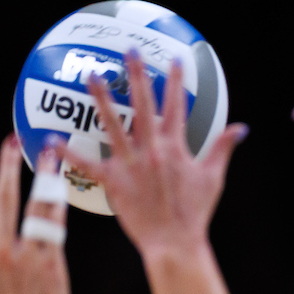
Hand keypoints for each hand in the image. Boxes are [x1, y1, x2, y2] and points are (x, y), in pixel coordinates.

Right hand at [0, 138, 69, 293]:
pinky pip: (55, 227)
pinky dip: (56, 204)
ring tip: (47, 151)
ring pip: (35, 206)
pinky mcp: (53, 265)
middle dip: (7, 166)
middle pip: (2, 198)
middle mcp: (2, 252)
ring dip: (42, 176)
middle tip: (10, 142)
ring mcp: (29, 256)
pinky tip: (60, 187)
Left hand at [60, 54, 248, 256]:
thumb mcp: (213, 178)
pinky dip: (70, 153)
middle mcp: (151, 150)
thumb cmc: (194, 213)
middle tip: (130, 51)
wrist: (174, 242)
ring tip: (92, 77)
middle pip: (143, 105)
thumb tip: (242, 128)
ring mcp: (130, 165)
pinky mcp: (114, 182)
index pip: (176, 107)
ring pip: (113, 125)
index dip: (176, 82)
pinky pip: (88, 164)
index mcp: (175, 148)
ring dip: (102, 99)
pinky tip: (52, 139)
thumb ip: (223, 149)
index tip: (173, 61)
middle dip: (137, 76)